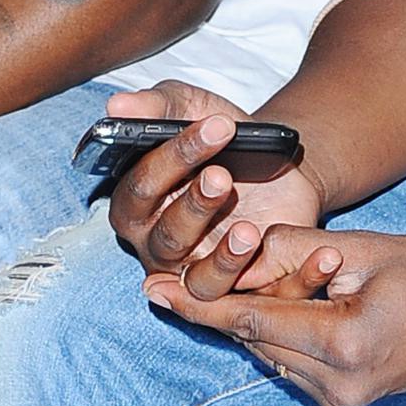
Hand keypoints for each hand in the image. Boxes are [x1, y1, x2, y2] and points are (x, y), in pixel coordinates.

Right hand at [103, 82, 322, 279]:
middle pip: (167, 237)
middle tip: (224, 176)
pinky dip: (271, 280)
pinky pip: (245, 301)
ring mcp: (195, 273)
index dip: (173, 157)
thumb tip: (117, 104)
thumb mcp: (191, 108)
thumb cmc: (221, 137)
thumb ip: (156, 106)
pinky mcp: (237, 290)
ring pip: (198, 281)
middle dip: (195, 205)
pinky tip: (288, 251)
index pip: (140, 187)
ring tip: (248, 231)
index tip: (216, 125)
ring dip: (222, 259)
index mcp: (134, 203)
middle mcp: (156, 245)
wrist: (277, 165)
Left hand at [145, 227, 405, 405]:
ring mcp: (344, 401)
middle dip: (215, 310)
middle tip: (165, 283)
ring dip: (247, 322)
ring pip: (269, 355)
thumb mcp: (364, 249)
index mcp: (345, 345)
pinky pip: (292, 366)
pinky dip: (275, 336)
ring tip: (210, 289)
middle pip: (254, 341)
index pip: (252, 321)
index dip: (197, 304)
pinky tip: (265, 309)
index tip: (152, 289)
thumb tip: (237, 255)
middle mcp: (339, 386)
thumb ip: (295, 253)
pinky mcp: (348, 404)